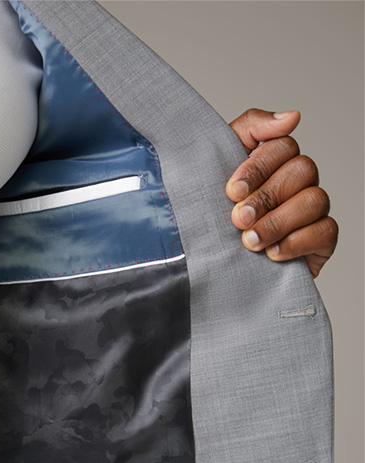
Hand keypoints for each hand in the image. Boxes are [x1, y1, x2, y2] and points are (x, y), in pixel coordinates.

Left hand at [226, 108, 338, 278]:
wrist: (215, 267)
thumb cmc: (215, 218)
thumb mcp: (218, 168)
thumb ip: (250, 130)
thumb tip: (292, 116)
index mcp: (275, 163)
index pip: (283, 146)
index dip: (259, 167)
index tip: (232, 191)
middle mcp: (298, 182)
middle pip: (302, 170)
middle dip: (266, 197)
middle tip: (239, 219)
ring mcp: (312, 211)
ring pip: (315, 199)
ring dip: (278, 221)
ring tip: (250, 241)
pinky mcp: (321, 240)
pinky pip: (325, 231)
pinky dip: (296, 242)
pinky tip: (272, 253)